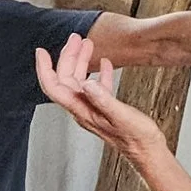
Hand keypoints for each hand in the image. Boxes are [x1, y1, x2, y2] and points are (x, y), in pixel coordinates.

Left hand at [34, 32, 164, 165]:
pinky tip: (106, 64)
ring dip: (81, 62)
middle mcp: (84, 109)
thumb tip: (87, 82)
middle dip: (67, 57)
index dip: (45, 68)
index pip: (54, 87)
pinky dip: (99, 73)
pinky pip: (97, 87)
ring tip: (88, 44)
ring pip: (80, 81)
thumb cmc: (137, 138)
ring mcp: (94, 109)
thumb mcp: (121, 116)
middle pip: (66, 80)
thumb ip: (104, 99)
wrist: (148, 152)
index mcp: (83, 110)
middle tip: (76, 38)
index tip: (41, 51)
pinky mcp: (106, 109)